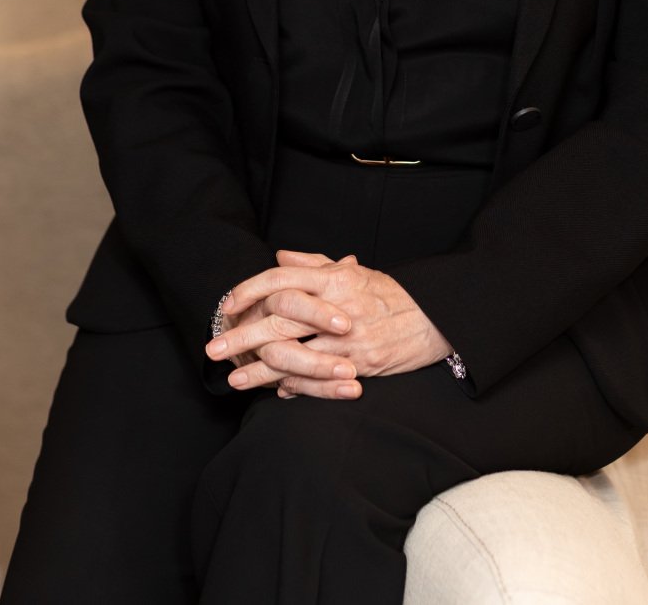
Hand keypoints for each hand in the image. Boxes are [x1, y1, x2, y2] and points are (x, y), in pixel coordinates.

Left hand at [213, 249, 451, 398]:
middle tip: (213, 350)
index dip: (250, 290)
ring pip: (293, 356)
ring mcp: (349, 339)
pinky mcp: (360, 366)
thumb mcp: (354, 273)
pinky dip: (293, 386)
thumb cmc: (390, 295)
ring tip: (235, 380)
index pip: (282, 279)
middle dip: (242, 337)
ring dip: (260, 371)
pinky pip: (318, 380)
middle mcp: (339, 306)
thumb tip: (279, 255)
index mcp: (336, 278)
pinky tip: (275, 391)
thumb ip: (314, 264)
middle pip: (279, 321)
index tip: (226, 306)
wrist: (433, 320)